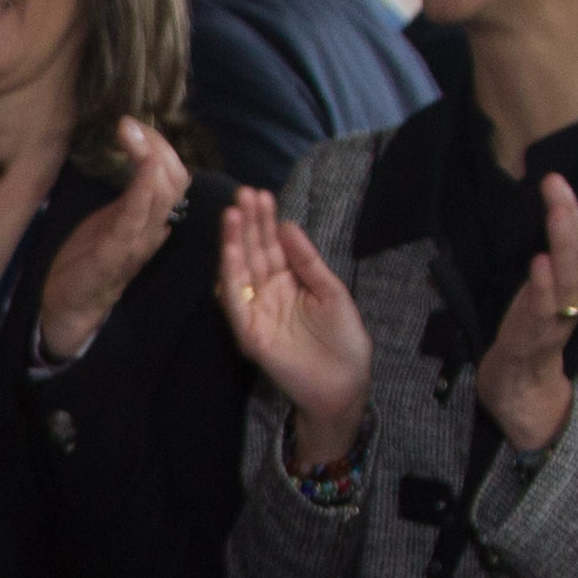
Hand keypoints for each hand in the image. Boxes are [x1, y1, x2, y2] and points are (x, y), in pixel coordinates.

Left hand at [32, 119, 193, 365]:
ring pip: (162, 197)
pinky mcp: (116, 252)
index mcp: (151, 223)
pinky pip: (136, 217)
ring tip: (137, 134)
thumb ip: (133, 207)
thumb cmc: (88, 265)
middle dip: (160, 148)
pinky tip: (146, 166)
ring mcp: (137, 242)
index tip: (140, 126)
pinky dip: (143, 189)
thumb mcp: (113, 228)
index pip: (173, 180)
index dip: (163, 150)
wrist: (68, 308)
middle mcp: (151, 230)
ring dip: (152, 160)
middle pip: (175, 182)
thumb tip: (153, 183)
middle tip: (136, 124)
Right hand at [212, 187, 370, 467]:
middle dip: (249, 224)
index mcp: (288, 282)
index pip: (271, 246)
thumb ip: (308, 262)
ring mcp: (256, 313)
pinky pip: (236, 303)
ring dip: (234, 243)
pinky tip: (230, 252)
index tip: (262, 194)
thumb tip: (287, 226)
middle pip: (253, 253)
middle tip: (244, 193)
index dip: (266, 221)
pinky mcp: (250, 335)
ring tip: (234, 214)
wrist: (346, 383)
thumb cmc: (344, 340)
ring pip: (240, 272)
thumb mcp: (331, 291)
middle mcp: (267, 294)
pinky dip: (231, 278)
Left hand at [478, 173, 577, 456]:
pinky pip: (542, 314)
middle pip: (576, 259)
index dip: (570, 212)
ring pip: (566, 283)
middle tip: (560, 186)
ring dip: (563, 247)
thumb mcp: (543, 290)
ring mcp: (552, 324)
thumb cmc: (529, 333)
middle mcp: (568, 303)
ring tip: (558, 214)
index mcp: (571, 289)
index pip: (576, 245)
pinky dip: (544, 289)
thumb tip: (562, 213)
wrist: (521, 391)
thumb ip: (554, 257)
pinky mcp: (531, 342)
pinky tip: (539, 264)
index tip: (557, 180)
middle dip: (569, 222)